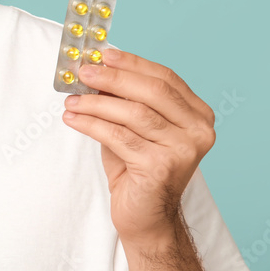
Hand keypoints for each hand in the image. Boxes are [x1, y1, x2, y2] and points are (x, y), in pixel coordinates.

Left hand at [61, 49, 215, 244]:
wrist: (145, 216)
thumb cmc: (137, 167)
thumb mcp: (133, 127)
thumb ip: (124, 100)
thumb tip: (96, 69)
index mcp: (197, 115)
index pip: (166, 78)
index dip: (133, 63)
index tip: (103, 54)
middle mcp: (198, 131)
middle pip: (152, 92)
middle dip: (113, 78)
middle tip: (83, 72)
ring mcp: (183, 150)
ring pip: (133, 113)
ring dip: (96, 103)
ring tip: (71, 101)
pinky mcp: (161, 167)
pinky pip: (118, 136)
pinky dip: (91, 124)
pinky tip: (73, 119)